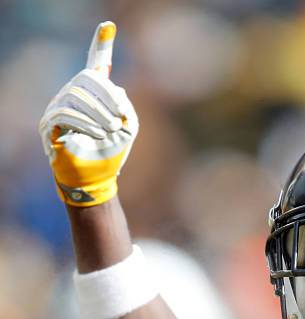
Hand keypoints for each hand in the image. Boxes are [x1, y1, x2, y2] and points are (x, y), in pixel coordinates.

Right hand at [38, 21, 137, 206]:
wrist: (96, 179)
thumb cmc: (112, 152)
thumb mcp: (128, 127)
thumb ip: (125, 105)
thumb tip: (115, 87)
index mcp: (96, 94)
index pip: (96, 63)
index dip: (101, 45)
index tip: (108, 26)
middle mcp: (75, 94)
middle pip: (87, 78)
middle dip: (107, 96)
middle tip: (119, 118)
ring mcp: (59, 106)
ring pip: (75, 95)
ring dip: (98, 113)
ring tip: (110, 130)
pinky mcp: (49, 123)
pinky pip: (64, 112)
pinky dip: (84, 122)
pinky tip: (98, 134)